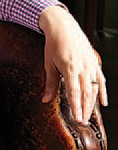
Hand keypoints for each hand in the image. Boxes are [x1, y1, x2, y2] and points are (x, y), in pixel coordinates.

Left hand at [39, 5, 106, 123]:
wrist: (63, 27)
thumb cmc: (54, 45)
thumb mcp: (49, 64)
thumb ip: (50, 83)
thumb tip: (45, 100)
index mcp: (70, 68)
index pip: (74, 92)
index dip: (76, 107)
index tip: (77, 119)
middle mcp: (83, 67)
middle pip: (86, 93)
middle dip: (84, 109)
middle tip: (82, 123)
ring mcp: (90, 65)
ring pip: (94, 88)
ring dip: (92, 103)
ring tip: (88, 116)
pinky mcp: (94, 62)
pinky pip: (101, 80)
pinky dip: (103, 92)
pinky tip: (103, 103)